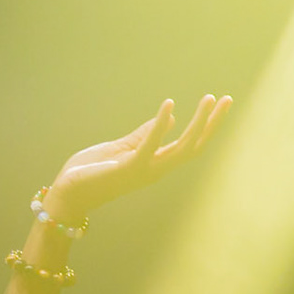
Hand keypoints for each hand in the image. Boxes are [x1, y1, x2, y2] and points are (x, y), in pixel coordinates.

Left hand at [45, 95, 232, 222]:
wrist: (66, 194)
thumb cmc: (90, 172)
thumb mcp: (121, 149)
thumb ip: (143, 136)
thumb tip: (170, 121)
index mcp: (155, 164)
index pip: (189, 145)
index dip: (206, 126)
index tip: (219, 103)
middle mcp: (156, 170)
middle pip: (194, 146)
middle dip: (212, 123)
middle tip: (227, 99)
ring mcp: (144, 170)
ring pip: (182, 147)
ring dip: (198, 122)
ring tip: (209, 99)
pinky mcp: (128, 167)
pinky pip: (150, 145)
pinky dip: (160, 124)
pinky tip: (169, 105)